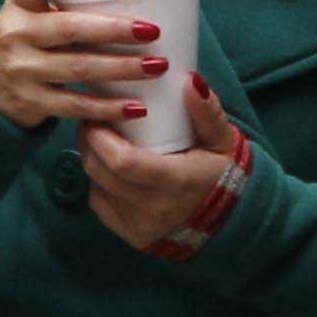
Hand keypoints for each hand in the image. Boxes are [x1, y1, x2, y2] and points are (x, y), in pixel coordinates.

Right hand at [0, 0, 167, 133]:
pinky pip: (76, 105)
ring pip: (79, 67)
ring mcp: (21, 70)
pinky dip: (108, 108)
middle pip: (70, 26)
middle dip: (115, 29)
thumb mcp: (32, 12)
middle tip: (152, 31)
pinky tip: (136, 108)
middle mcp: (15, 33)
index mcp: (19, 2)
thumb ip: (67, 1)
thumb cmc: (27, 38)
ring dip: (122, 68)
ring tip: (156, 66)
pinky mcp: (30, 102)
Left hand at [82, 73, 239, 250]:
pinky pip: (100, 204)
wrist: (226, 218)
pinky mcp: (132, 236)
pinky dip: (98, 182)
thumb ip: (207, 111)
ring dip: (91, 159)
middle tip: (93, 120)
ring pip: (97, 186)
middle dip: (89, 142)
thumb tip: (190, 80)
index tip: (96, 115)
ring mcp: (141, 226)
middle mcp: (155, 209)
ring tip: (97, 139)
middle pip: (103, 171)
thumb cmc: (219, 171)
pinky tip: (106, 167)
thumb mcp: (220, 138)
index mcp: (176, 182)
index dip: (100, 137)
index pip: (124, 161)